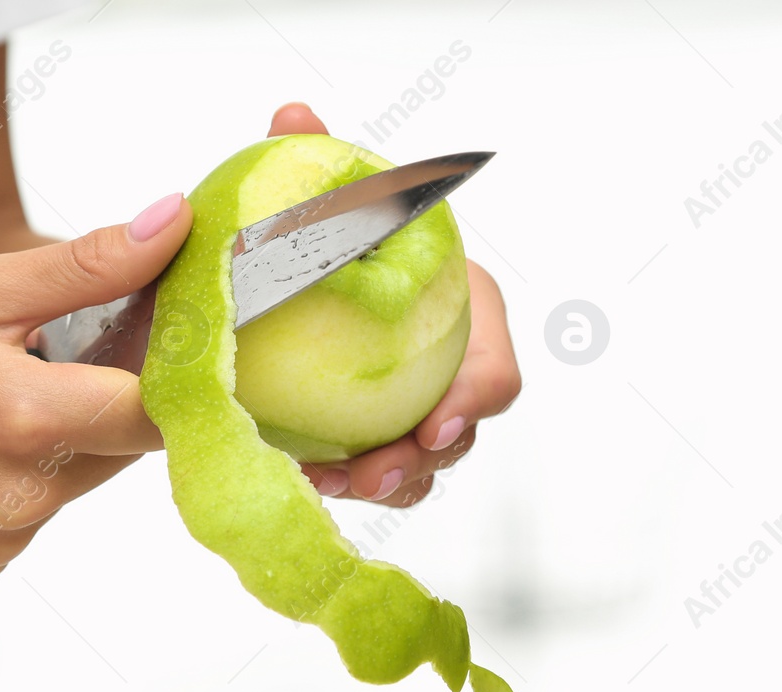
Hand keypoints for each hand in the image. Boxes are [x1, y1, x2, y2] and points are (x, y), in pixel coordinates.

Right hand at [0, 194, 192, 580]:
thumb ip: (88, 267)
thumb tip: (171, 228)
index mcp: (28, 420)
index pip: (162, 410)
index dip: (176, 370)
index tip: (165, 340)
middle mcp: (23, 494)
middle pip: (127, 444)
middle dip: (108, 394)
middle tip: (53, 349)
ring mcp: (1, 537)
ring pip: (85, 478)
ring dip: (66, 435)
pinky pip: (40, 514)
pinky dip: (26, 475)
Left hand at [266, 103, 521, 508]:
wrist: (286, 291)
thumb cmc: (330, 245)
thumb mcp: (324, 204)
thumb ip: (316, 164)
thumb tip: (293, 116)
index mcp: (461, 317)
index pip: (495, 372)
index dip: (475, 401)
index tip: (436, 421)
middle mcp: (446, 374)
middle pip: (459, 436)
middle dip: (421, 461)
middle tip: (370, 471)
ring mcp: (414, 414)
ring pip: (420, 468)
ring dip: (381, 483)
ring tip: (329, 483)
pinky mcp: (375, 442)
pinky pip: (375, 477)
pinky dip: (346, 484)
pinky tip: (300, 481)